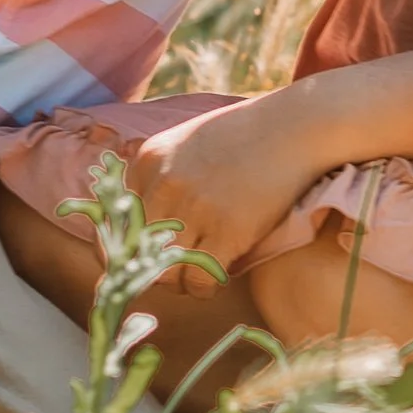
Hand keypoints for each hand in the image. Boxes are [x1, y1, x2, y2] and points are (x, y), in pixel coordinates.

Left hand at [132, 93, 329, 280]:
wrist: (297, 125)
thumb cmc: (247, 135)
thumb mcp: (188, 143)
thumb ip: (160, 176)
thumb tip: (138, 233)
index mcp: (149, 160)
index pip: (114, 223)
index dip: (125, 250)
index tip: (140, 261)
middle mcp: (164, 183)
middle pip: (136, 253)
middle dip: (152, 269)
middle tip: (175, 269)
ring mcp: (196, 207)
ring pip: (164, 271)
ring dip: (179, 281)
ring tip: (197, 272)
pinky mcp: (228, 229)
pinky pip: (199, 279)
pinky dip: (205, 287)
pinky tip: (218, 274)